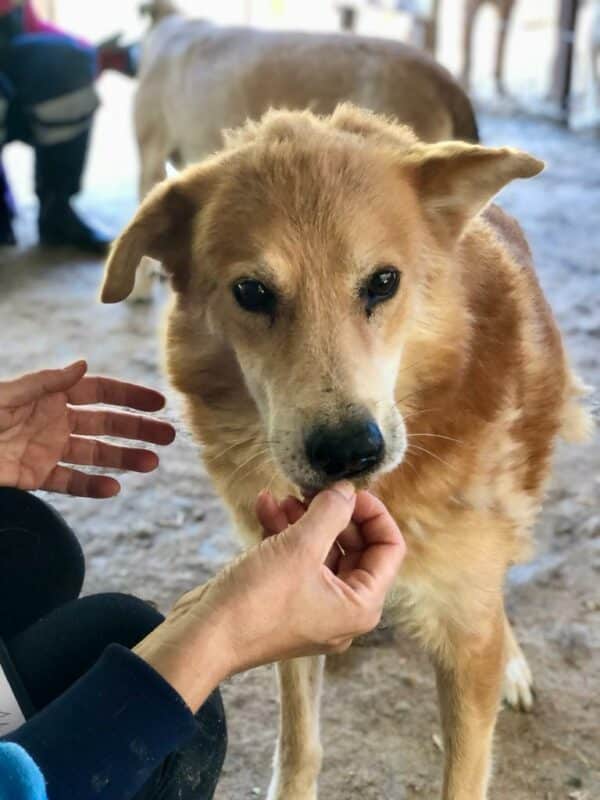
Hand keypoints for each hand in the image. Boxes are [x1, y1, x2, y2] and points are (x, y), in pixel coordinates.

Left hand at [0, 361, 174, 497]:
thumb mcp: (6, 394)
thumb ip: (45, 382)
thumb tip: (82, 365)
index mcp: (51, 395)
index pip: (100, 393)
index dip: (130, 397)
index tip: (158, 404)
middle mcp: (56, 421)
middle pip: (106, 424)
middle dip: (138, 429)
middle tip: (169, 437)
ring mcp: (48, 450)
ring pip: (95, 454)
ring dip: (124, 459)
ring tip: (152, 464)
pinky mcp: (37, 477)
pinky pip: (70, 483)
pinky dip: (92, 486)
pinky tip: (114, 488)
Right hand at [134, 483, 404, 710]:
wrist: (203, 638)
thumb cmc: (257, 601)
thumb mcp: (299, 547)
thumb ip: (330, 512)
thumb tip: (347, 490)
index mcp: (360, 605)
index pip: (389, 549)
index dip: (373, 513)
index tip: (348, 489)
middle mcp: (342, 609)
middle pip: (356, 547)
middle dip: (333, 512)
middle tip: (312, 488)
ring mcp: (312, 605)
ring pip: (321, 550)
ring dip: (304, 518)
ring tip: (284, 496)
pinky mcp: (284, 600)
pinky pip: (295, 559)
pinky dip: (283, 532)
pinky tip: (264, 506)